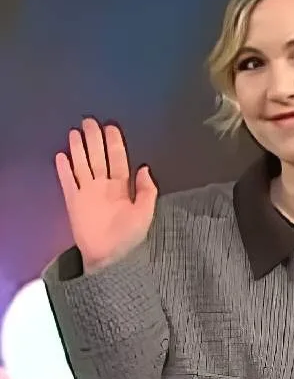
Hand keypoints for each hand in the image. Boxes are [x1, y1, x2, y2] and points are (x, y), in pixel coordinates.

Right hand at [55, 117, 157, 270]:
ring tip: (74, 132)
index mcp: (123, 189)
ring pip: (82, 165)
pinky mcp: (74, 203)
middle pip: (98, 158)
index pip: (118, 160)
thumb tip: (144, 168)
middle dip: (94, 139)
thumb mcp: (146, 213)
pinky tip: (61, 155)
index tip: (111, 127)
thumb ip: (147, 190)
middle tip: (89, 121)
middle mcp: (104, 188)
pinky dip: (64, 169)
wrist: (111, 257)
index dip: (115, 144)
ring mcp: (88, 194)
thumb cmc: (130, 237)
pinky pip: (68, 182)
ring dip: (78, 149)